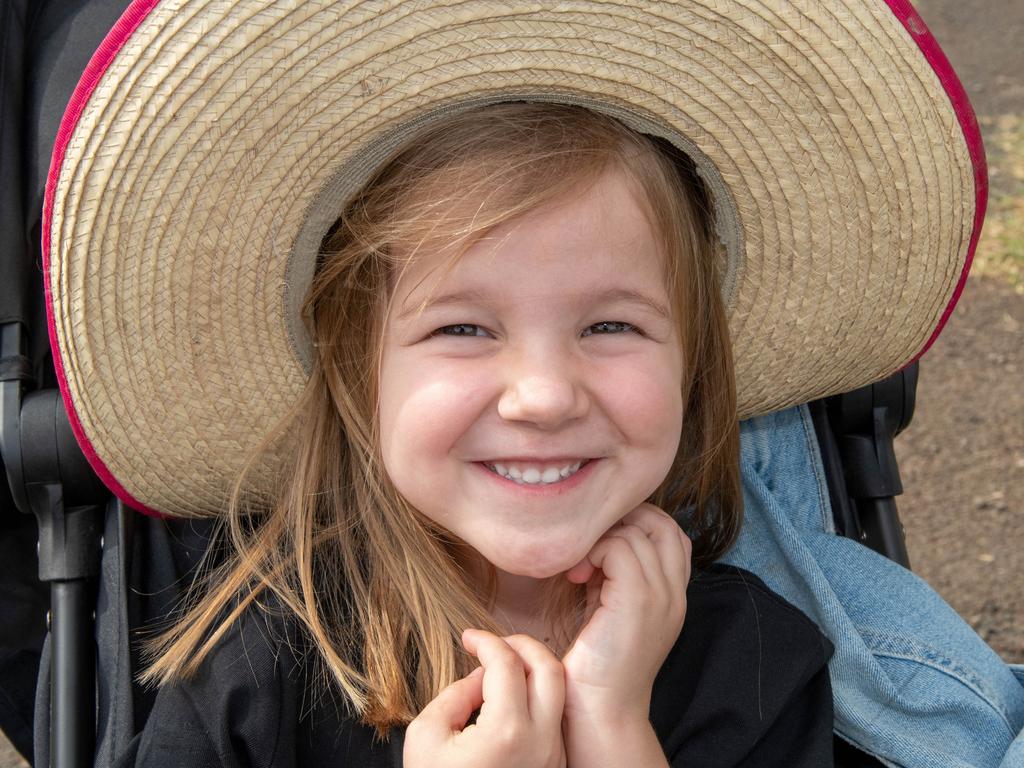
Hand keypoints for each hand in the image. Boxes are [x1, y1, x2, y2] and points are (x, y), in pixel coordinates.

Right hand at [404, 629, 565, 767]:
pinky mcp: (555, 766)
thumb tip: (481, 674)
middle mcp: (540, 743)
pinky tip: (510, 697)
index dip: (485, 641)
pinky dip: (537, 696)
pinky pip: (554, 717)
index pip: (506, 663)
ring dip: (532, 669)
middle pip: (549, 668)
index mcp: (507, 733)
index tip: (469, 637)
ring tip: (500, 669)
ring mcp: (553, 757)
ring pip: (558, 692)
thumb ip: (455, 694)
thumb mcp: (427, 736)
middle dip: (520, 644)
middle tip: (493, 644)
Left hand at [561, 503, 691, 722]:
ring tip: (579, 568)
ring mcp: (661, 596)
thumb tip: (598, 539)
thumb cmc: (596, 661)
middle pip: (663, 524)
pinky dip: (593, 551)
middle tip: (591, 542)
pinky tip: (576, 577)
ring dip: (600, 540)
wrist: (601, 710)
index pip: (673, 534)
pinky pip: (619, 548)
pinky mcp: (639, 601)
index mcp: (673, 596)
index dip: (637, 523)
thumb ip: (614, 573)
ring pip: (636, 532)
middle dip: (623, 520)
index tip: (602, 541)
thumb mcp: (611, 607)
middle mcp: (675, 594)